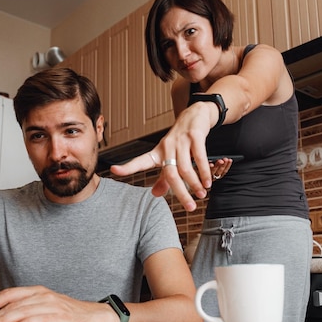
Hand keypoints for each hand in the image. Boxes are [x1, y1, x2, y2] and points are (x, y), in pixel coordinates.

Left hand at [0, 286, 118, 321]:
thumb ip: (25, 311)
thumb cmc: (68, 314)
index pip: (8, 294)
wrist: (94, 316)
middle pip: (11, 304)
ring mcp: (51, 305)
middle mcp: (42, 295)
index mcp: (37, 292)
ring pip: (21, 311)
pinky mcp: (60, 317)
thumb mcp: (44, 308)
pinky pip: (38, 320)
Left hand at [111, 103, 231, 210]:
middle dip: (181, 193)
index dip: (127, 167)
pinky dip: (204, 172)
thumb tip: (155, 195)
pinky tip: (208, 182)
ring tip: (202, 195)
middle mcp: (167, 146)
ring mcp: (181, 140)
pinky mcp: (195, 135)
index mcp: (157, 153)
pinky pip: (199, 157)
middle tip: (191, 207)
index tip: (114, 170)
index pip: (140, 161)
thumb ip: (164, 178)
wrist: (196, 114)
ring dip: (195, 184)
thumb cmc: (181, 140)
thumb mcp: (170, 157)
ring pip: (185, 167)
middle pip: (170, 174)